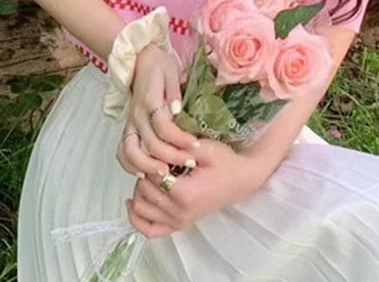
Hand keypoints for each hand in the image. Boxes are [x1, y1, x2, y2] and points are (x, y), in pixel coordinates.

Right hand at [116, 45, 198, 178]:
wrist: (137, 58)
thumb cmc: (158, 65)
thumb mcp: (171, 72)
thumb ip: (174, 93)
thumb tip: (178, 113)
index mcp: (149, 100)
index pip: (163, 126)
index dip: (179, 138)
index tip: (196, 144)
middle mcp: (137, 114)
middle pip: (149, 144)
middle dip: (171, 158)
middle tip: (190, 163)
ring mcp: (130, 122)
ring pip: (130, 152)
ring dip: (148, 167)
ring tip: (167, 175)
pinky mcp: (128, 127)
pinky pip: (123, 151)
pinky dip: (130, 165)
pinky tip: (146, 173)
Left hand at [126, 139, 262, 238]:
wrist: (243, 180)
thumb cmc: (226, 162)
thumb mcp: (204, 148)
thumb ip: (178, 148)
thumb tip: (153, 149)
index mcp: (185, 194)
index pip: (151, 175)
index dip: (152, 159)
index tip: (162, 151)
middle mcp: (180, 213)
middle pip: (143, 191)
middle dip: (145, 172)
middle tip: (158, 160)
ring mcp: (179, 222)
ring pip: (141, 209)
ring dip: (140, 190)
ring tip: (151, 175)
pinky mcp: (179, 226)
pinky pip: (149, 230)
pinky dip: (137, 218)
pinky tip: (135, 201)